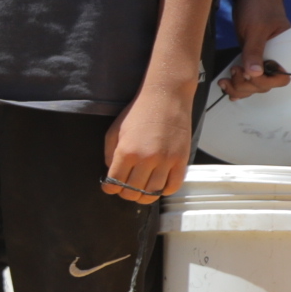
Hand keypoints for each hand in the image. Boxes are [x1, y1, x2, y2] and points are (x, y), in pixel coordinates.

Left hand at [102, 81, 196, 204]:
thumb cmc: (138, 113)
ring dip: (144, 195)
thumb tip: (111, 176)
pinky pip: (173, 187)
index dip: (109, 188)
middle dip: (126, 192)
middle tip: (126, 186)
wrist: (166, 97)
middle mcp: (146, 159)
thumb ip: (109, 155)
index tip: (111, 185)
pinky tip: (158, 184)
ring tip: (141, 188)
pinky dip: (164, 190)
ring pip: (152, 193)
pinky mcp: (181, 160)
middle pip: (132, 192)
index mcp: (126, 152)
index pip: (113, 185)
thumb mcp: (114, 131)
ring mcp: (166, 161)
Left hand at [217, 0, 290, 97]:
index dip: (263, 82)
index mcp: (285, 53)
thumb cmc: (259, 6)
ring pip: (254, 84)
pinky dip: (237, 83)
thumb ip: (255, 51)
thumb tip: (254, 74)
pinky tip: (227, 87)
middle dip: (247, 85)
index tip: (247, 73)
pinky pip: (247, 76)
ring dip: (239, 87)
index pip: (279, 79)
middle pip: (264, 85)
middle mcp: (276, 59)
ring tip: (225, 82)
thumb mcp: (256, 29)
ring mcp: (262, 60)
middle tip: (234, 71)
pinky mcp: (250, 57)